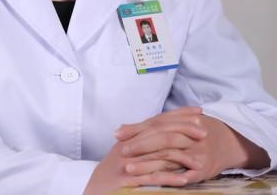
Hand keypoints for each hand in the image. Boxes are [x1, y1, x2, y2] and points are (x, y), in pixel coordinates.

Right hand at [84, 107, 205, 193]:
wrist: (94, 188)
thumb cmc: (111, 172)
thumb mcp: (125, 149)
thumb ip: (142, 137)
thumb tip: (160, 128)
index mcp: (133, 135)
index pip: (159, 120)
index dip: (178, 114)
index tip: (198, 112)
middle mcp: (132, 144)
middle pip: (161, 132)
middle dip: (184, 130)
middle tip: (204, 132)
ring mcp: (131, 162)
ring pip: (159, 154)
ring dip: (182, 157)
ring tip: (201, 160)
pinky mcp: (130, 180)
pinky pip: (153, 178)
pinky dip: (170, 179)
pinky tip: (185, 180)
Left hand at [116, 109, 269, 185]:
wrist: (231, 141)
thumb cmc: (197, 130)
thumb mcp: (177, 122)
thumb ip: (150, 126)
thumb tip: (121, 129)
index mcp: (181, 122)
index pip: (155, 125)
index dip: (136, 130)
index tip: (118, 135)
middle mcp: (190, 135)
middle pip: (162, 138)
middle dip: (140, 145)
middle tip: (122, 152)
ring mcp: (197, 152)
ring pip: (170, 157)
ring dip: (148, 163)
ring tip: (130, 168)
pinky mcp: (204, 169)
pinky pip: (185, 174)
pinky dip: (172, 177)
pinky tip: (157, 180)